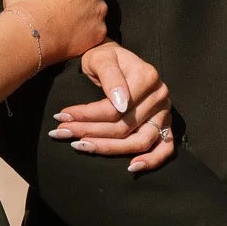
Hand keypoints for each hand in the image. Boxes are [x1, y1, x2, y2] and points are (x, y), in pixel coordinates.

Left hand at [49, 42, 175, 172]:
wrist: (115, 60)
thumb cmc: (105, 58)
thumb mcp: (101, 58)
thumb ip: (110, 77)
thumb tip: (121, 104)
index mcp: (147, 77)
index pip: (114, 108)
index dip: (86, 116)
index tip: (61, 118)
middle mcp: (160, 95)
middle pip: (124, 126)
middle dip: (90, 132)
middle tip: (62, 133)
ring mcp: (164, 112)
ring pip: (140, 141)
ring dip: (109, 149)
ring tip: (83, 147)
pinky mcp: (165, 125)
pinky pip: (165, 148)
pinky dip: (151, 161)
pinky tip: (131, 167)